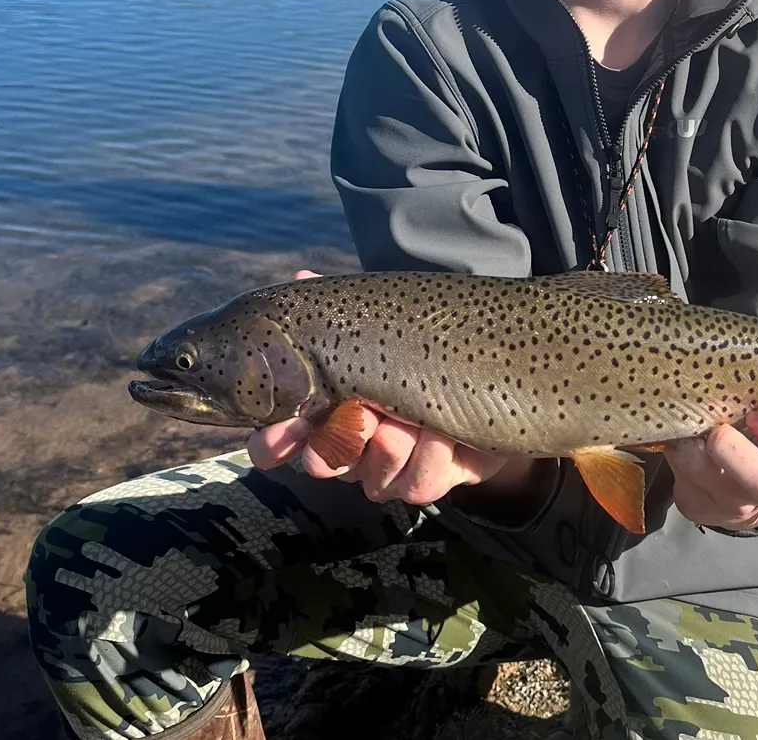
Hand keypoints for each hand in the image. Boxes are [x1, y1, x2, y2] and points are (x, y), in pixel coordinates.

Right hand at [246, 269, 527, 505]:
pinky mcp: (430, 479)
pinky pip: (418, 484)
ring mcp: (390, 469)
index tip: (277, 430)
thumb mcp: (380, 325)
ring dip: (391, 447)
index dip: (271, 442)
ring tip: (408, 419)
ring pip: (373, 478)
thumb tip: (301, 274)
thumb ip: (341, 308)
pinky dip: (430, 456)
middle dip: (336, 445)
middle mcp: (352, 448)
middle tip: (360, 417)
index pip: (278, 442)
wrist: (486, 377)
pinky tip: (443, 431)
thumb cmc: (419, 349)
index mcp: (328, 412)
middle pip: (322, 464)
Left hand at [664, 409, 757, 531]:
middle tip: (716, 431)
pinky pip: (687, 485)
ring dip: (693, 449)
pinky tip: (680, 440)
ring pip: (715, 481)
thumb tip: (735, 346)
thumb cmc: (756, 423)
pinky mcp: (707, 510)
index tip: (757, 413)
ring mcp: (743, 503)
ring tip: (689, 429)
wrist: (736, 482)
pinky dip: (676, 455)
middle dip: (734, 452)